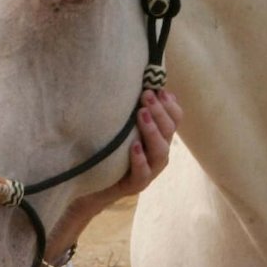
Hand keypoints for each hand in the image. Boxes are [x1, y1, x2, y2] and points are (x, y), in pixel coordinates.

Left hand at [64, 90, 182, 221]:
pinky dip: (139, 160)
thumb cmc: (108, 151)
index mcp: (159, 137)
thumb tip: (136, 80)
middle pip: (169, 131)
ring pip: (160, 152)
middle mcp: (158, 153)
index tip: (158, 89)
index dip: (170, 105)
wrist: (92, 185)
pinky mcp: (135, 185)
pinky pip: (142, 174)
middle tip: (146, 96)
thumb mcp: (120, 127)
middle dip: (160, 112)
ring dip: (152, 131)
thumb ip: (132, 109)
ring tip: (142, 114)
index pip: (174, 119)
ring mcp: (149, 171)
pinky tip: (133, 146)